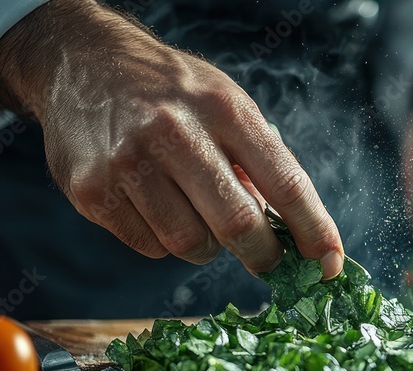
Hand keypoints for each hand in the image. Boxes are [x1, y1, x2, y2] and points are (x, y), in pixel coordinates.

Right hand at [0, 0, 343, 277]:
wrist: (82, 63)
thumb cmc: (173, 92)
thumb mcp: (225, 103)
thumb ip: (259, 161)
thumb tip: (290, 232)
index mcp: (224, 108)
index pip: (285, 183)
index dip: (315, 231)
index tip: (330, 264)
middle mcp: (176, 132)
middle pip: (238, 225)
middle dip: (263, 256)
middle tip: (267, 260)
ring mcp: (129, 163)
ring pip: (191, 245)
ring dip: (207, 247)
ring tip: (199, 216)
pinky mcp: (93, 191)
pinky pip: (149, 247)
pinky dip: (164, 241)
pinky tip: (157, 207)